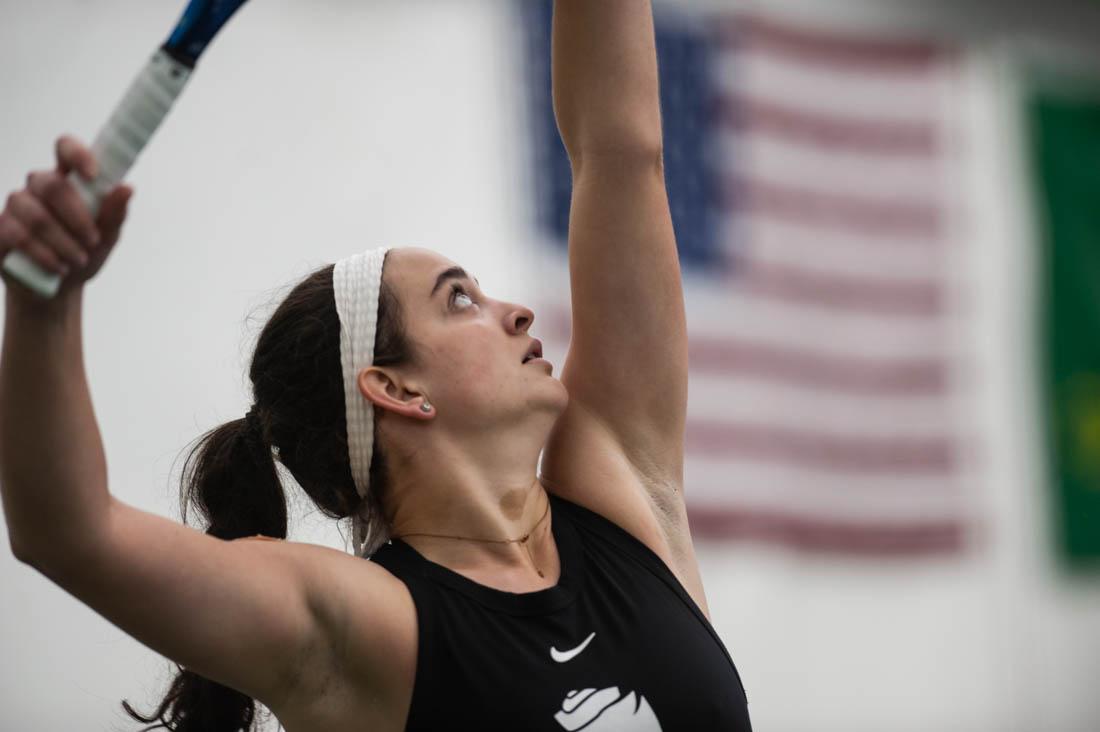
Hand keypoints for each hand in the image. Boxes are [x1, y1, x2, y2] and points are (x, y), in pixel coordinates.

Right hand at [0, 135, 132, 299]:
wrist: (59, 289)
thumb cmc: (84, 253)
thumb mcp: (107, 236)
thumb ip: (115, 213)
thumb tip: (126, 188)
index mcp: (68, 180)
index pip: (66, 148)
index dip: (77, 154)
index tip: (93, 176)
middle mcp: (38, 188)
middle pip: (52, 185)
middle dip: (77, 217)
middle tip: (93, 241)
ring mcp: (16, 207)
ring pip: (36, 214)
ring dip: (63, 242)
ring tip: (79, 260)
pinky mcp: (0, 229)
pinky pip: (17, 235)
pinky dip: (44, 254)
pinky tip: (58, 266)